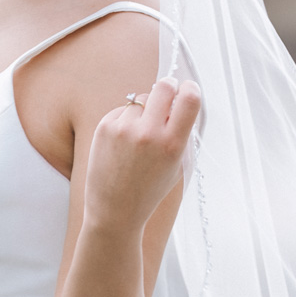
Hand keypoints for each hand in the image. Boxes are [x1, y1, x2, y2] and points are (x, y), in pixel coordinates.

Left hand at [83, 76, 199, 236]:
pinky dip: (127, 120)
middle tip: (167, 98)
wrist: (114, 211)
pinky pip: (123, 109)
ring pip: (142, 98)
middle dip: (169, 87)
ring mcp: (124, 129)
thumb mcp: (177, 166)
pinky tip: (123, 143)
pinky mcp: (104, 127)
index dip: (191, 89)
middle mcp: (148, 134)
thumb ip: (181, 133)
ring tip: (139, 137)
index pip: (189, 99)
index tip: (188, 91)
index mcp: (172, 145)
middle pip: (164, 85)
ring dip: (145, 110)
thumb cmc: (150, 189)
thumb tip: (181, 97)